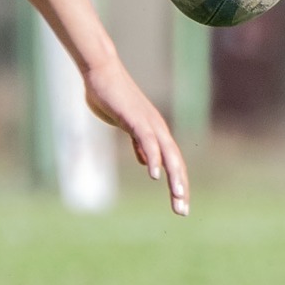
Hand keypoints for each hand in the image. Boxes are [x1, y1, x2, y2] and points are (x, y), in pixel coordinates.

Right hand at [81, 56, 190, 215]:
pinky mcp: (136, 119)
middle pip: (175, 162)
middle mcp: (158, 129)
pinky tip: (155, 174)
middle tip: (183, 211)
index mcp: (156, 133)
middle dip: (180, 188)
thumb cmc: (112, 98)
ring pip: (167, 154)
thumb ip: (138, 143)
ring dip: (173, 177)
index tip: (180, 205)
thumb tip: (147, 162)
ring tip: (178, 198)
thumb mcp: (127, 126)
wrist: (102, 73)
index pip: (172, 163)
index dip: (177, 183)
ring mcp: (149, 123)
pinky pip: (147, 141)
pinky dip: (153, 158)